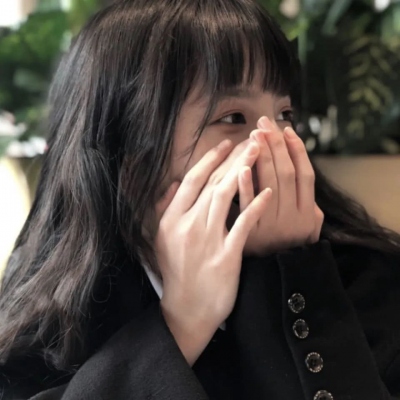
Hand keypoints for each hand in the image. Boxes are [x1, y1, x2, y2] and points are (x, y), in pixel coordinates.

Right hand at [154, 139, 271, 364]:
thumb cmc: (177, 272)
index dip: (210, 159)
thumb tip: (174, 183)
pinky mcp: (226, 256)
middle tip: (250, 140)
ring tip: (259, 152)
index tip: (226, 144)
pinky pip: (242, 225)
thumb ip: (165, 208)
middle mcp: (187, 225)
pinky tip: (267, 190)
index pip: (192, 181)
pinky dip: (254, 205)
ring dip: (243, 171)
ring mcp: (207, 240)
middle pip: (212, 183)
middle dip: (233, 158)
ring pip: (225, 196)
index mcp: (172, 219)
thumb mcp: (161, 239)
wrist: (186, 309)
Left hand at [240, 116, 323, 256]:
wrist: (272, 280)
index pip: (305, 174)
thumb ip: (310, 206)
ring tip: (255, 134)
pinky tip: (241, 166)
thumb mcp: (308, 230)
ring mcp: (272, 225)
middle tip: (265, 123)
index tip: (286, 129)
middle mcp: (293, 217)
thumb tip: (305, 179)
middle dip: (276, 145)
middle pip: (286, 173)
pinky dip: (246, 184)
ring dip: (262, 156)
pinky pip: (248, 206)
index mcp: (308, 213)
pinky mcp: (250, 234)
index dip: (297, 150)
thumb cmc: (288, 249)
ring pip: (270, 183)